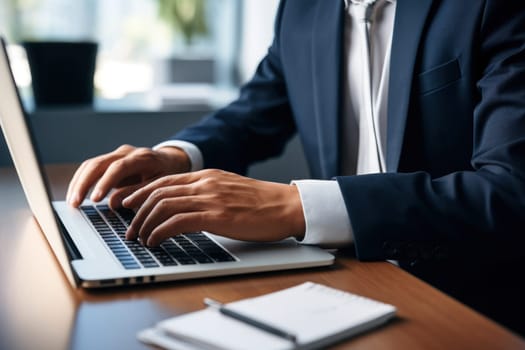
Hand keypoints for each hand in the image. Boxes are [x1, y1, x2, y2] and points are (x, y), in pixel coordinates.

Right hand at [66, 144, 190, 207]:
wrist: (170, 160)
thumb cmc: (167, 174)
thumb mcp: (159, 185)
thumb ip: (138, 193)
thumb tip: (113, 203)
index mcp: (142, 157)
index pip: (118, 168)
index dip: (104, 183)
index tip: (95, 200)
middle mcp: (126, 153)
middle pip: (98, 163)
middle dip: (84, 184)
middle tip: (75, 203)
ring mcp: (116, 155)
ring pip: (90, 165)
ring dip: (79, 183)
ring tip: (72, 202)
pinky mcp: (109, 161)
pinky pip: (91, 168)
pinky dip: (81, 181)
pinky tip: (76, 195)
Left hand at [122, 169, 305, 245]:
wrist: (287, 206)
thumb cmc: (262, 203)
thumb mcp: (230, 190)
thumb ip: (208, 193)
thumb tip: (189, 206)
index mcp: (207, 176)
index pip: (164, 180)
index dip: (141, 193)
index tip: (128, 204)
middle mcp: (204, 183)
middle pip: (157, 192)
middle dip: (136, 211)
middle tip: (129, 228)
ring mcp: (210, 198)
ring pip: (163, 205)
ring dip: (144, 223)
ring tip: (138, 238)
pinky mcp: (216, 216)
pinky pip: (177, 221)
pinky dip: (160, 232)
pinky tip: (155, 241)